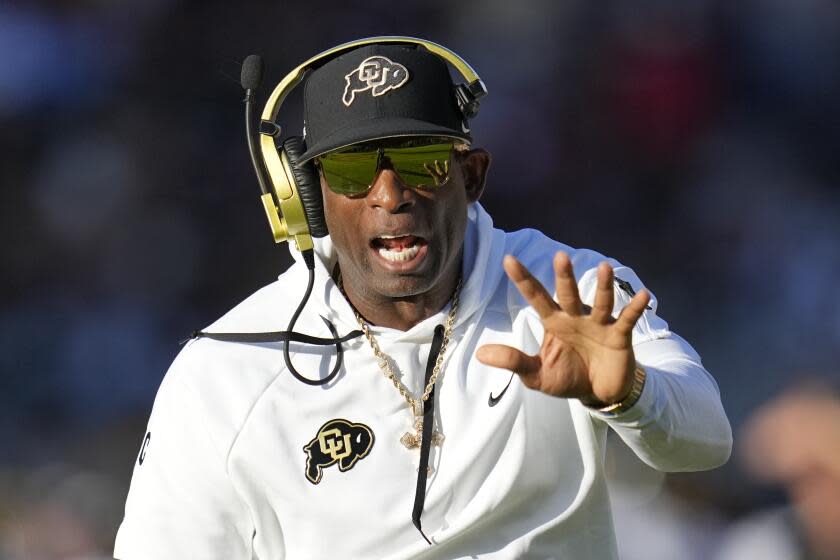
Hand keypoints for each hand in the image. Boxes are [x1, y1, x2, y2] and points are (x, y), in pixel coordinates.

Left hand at [476, 252, 650, 406]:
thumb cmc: (566, 377)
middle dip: (565, 276)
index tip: (508, 259)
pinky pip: (627, 319)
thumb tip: (480, 354)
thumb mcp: (536, 373)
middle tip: (560, 256)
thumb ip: (513, 361)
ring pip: (601, 301)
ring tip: (605, 267)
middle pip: (568, 293)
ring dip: (603, 286)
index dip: (523, 279)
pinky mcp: (619, 336)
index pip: (536, 297)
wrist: (599, 393)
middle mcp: (576, 316)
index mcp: (554, 322)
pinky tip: (644, 294)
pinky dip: (635, 308)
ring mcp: (599, 324)